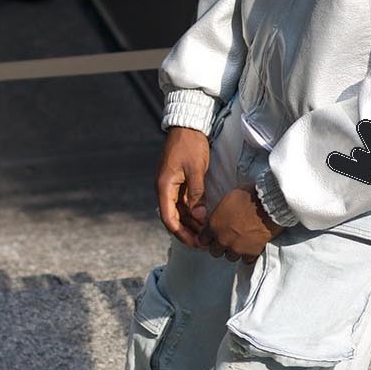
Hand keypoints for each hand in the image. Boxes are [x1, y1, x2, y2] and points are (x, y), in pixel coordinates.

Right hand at [156, 127, 210, 247]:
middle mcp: (164, 189)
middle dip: (188, 232)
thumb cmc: (190, 145)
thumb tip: (200, 218)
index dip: (181, 234)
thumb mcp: (195, 169)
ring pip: (179, 212)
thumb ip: (197, 194)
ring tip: (206, 234)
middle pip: (174, 218)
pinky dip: (193, 213)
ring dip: (191, 224)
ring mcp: (171, 186)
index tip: (195, 243)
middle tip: (204, 243)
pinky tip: (204, 220)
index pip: (169, 219)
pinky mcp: (179, 182)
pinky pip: (184, 203)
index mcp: (164, 187)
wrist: (187, 126)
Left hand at [199, 185, 283, 262]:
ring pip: (230, 257)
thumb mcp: (228, 199)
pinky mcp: (251, 253)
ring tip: (241, 242)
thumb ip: (220, 213)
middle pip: (215, 252)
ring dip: (234, 251)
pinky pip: (246, 260)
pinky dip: (248, 254)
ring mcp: (236, 248)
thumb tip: (219, 216)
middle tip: (229, 238)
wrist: (268, 204)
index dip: (209, 237)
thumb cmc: (249, 195)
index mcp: (214, 225)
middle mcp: (222, 239)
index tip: (214, 235)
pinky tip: (252, 246)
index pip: (203, 240)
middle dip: (220, 246)